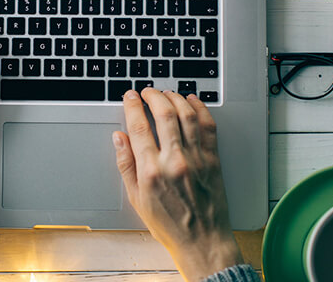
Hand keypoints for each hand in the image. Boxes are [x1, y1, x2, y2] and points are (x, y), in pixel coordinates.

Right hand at [113, 88, 242, 281]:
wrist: (202, 241)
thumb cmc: (169, 224)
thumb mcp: (136, 198)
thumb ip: (126, 165)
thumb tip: (119, 138)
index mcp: (151, 171)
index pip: (139, 127)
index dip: (132, 106)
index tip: (130, 97)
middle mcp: (174, 161)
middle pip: (164, 114)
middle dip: (153, 96)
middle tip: (147, 92)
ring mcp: (196, 159)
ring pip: (186, 115)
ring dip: (175, 98)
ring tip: (166, 93)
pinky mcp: (213, 160)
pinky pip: (208, 126)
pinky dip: (200, 109)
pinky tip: (192, 102)